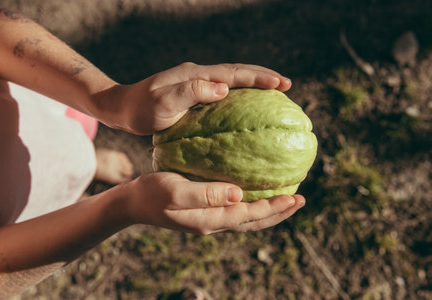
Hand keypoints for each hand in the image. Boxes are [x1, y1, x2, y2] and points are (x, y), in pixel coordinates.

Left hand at [93, 62, 291, 134]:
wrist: (122, 108)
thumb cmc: (140, 109)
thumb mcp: (163, 103)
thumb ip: (191, 93)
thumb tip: (224, 88)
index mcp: (195, 74)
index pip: (233, 72)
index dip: (258, 77)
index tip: (281, 84)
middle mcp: (198, 75)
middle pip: (237, 72)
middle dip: (262, 77)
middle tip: (286, 86)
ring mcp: (195, 83)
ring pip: (231, 80)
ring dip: (252, 84)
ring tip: (273, 94)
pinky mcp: (192, 94)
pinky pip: (222, 92)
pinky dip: (238, 95)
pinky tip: (244, 107)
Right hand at [117, 172, 304, 234]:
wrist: (132, 203)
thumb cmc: (150, 193)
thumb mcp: (174, 191)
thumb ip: (205, 194)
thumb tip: (239, 194)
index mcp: (208, 220)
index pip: (248, 216)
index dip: (272, 208)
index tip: (294, 198)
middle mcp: (212, 223)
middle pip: (253, 222)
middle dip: (278, 213)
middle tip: (300, 201)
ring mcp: (209, 220)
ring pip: (246, 218)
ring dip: (268, 211)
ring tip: (287, 200)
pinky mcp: (204, 212)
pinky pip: (235, 211)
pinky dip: (252, 206)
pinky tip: (256, 194)